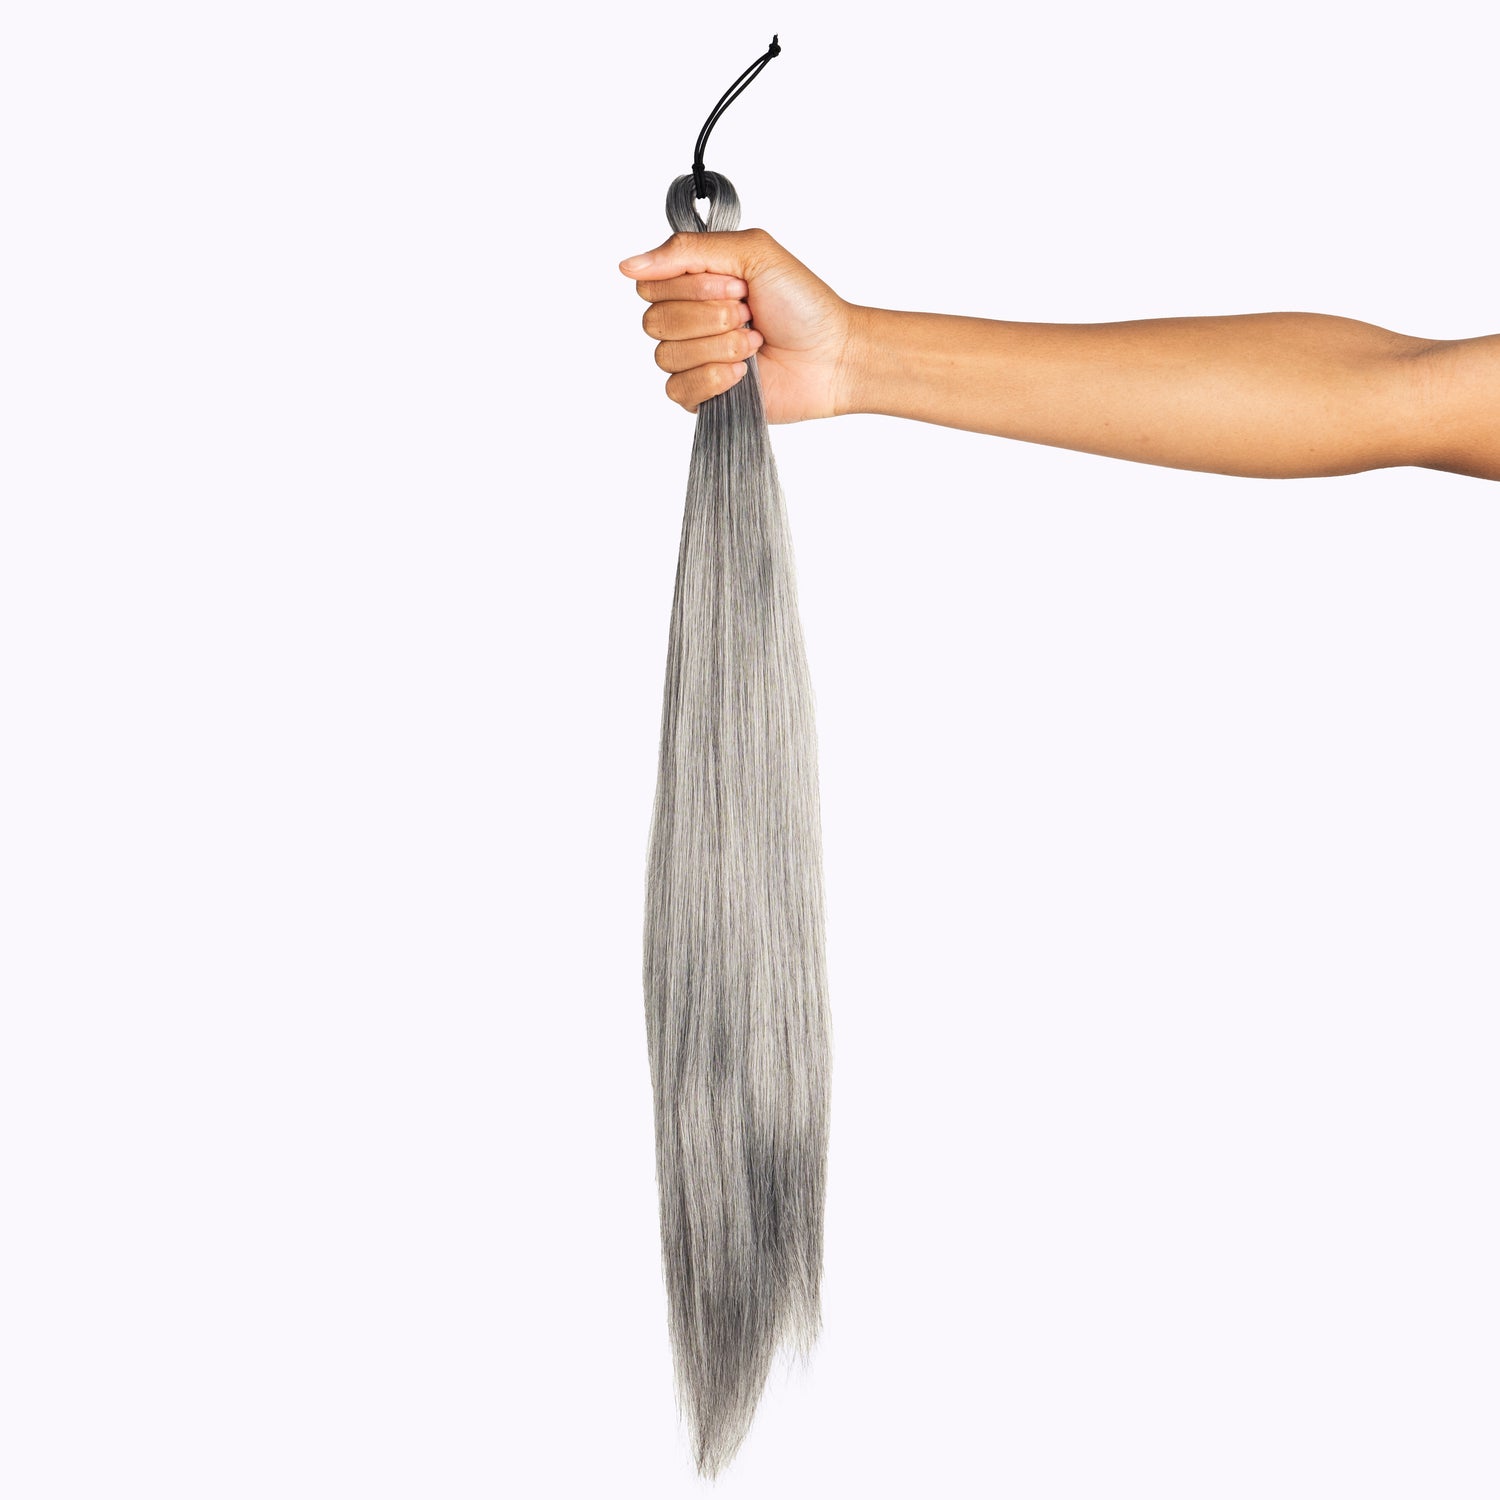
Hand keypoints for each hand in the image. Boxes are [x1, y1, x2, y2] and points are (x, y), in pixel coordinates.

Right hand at [618, 228, 859, 422]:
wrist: (833, 356)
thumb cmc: (803, 304)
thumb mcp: (752, 252)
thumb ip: (688, 251)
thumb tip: (628, 265)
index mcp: (694, 283)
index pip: (651, 284)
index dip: (690, 287)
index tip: (735, 285)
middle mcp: (688, 320)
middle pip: (655, 320)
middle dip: (708, 316)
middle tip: (747, 314)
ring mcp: (694, 360)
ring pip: (666, 355)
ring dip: (717, 346)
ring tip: (753, 343)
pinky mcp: (703, 396)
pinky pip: (678, 390)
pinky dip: (713, 378)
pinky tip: (743, 373)